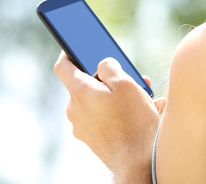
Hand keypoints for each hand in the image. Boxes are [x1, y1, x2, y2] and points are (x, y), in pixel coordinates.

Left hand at [54, 52, 158, 181]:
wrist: (137, 161)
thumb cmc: (133, 121)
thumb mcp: (126, 84)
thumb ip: (110, 67)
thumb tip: (102, 65)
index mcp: (79, 93)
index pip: (63, 67)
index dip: (68, 52)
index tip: (75, 44)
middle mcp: (75, 110)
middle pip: (85, 84)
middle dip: (106, 77)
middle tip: (127, 75)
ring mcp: (82, 126)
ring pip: (95, 101)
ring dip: (114, 95)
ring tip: (141, 96)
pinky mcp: (92, 138)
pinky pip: (101, 116)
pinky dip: (116, 110)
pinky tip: (139, 112)